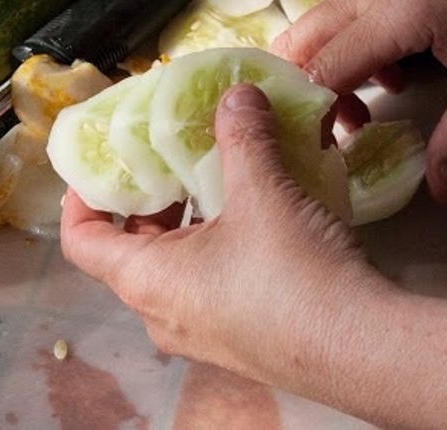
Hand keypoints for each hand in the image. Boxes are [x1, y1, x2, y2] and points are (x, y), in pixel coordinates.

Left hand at [60, 84, 385, 382]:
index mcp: (144, 279)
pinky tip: (255, 216)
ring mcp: (201, 334)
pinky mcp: (240, 341)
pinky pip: (208, 286)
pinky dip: (216, 246)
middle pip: (128, 249)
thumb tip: (237, 95)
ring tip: (215, 178)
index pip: (81, 240)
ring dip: (187, 221)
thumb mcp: (263, 191)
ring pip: (173, 266)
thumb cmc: (293, 274)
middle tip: (167, 158)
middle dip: (146, 199)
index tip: (100, 164)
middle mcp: (161, 314)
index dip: (81, 198)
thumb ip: (243, 136)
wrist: (364, 352)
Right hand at [273, 0, 446, 201]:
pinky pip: (336, 17)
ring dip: (320, 73)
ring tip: (361, 110)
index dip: (312, 115)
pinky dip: (339, 52)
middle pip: (298, 45)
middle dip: (304, 94)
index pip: (322, 71)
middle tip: (333, 134)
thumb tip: (440, 189)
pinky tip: (385, 75)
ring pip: (312, 29)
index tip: (321, 152)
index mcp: (396, 12)